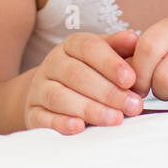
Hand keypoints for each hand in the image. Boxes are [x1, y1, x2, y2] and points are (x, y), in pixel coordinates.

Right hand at [22, 30, 144, 134]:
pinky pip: (42, 118)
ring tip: (115, 119)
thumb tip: (134, 39)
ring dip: (89, 109)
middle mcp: (52, 64)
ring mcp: (39, 89)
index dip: (110, 63)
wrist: (51, 91)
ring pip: (59, 97)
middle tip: (132, 106)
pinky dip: (60, 123)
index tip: (131, 79)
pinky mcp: (32, 113)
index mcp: (72, 45)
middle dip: (107, 92)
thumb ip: (119, 48)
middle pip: (76, 75)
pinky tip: (79, 128)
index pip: (89, 48)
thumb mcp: (105, 55)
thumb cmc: (90, 71)